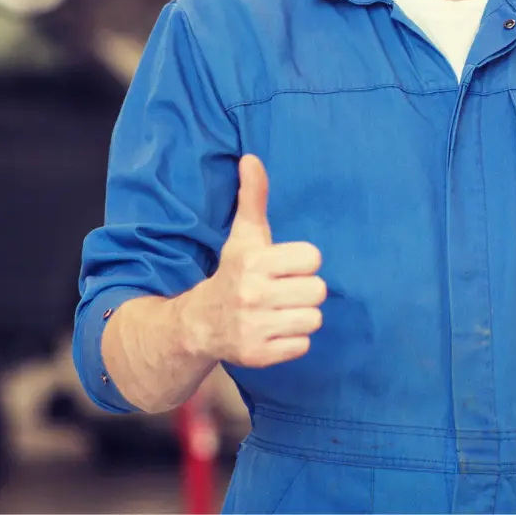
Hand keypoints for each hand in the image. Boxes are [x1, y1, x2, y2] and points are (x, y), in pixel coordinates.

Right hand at [189, 154, 325, 367]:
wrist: (198, 324)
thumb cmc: (233, 272)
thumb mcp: (244, 236)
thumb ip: (253, 197)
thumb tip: (251, 158)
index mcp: (254, 262)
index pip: (313, 258)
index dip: (303, 262)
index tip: (285, 266)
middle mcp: (252, 295)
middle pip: (318, 291)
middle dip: (304, 290)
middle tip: (284, 291)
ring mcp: (254, 328)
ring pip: (314, 319)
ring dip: (301, 316)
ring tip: (280, 311)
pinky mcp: (257, 356)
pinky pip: (302, 346)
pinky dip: (292, 342)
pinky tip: (273, 331)